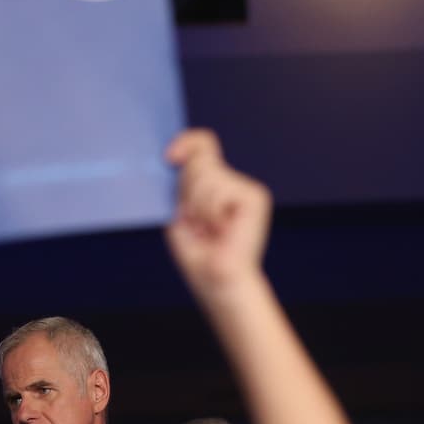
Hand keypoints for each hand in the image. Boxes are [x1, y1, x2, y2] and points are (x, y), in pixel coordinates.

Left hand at [164, 129, 271, 297]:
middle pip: (200, 160)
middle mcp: (234, 182)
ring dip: (198, 206)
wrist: (218, 281)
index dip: (186, 142)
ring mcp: (247, 189)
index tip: (169, 158)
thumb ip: (182, 183)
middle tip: (196, 221)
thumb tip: (179, 156)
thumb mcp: (181, 212)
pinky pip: (219, 190)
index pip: (203, 145)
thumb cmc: (200, 256)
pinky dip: (211, 212)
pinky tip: (222, 230)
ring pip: (207, 175)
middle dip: (187, 191)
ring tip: (209, 229)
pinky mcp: (255, 197)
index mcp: (217, 184)